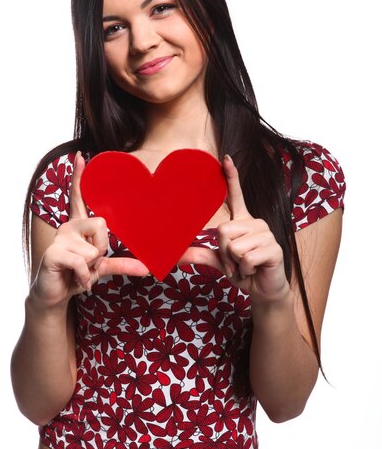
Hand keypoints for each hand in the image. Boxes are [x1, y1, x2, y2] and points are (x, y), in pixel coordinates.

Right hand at [31, 152, 148, 308]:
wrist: (56, 296)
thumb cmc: (79, 275)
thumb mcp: (104, 267)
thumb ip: (125, 264)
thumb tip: (149, 268)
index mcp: (81, 224)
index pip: (80, 196)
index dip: (81, 177)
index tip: (82, 157)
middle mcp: (70, 225)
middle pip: (102, 224)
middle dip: (103, 249)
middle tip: (91, 262)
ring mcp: (60, 237)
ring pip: (95, 248)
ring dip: (93, 267)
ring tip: (80, 271)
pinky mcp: (54, 252)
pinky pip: (83, 262)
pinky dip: (85, 276)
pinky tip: (77, 279)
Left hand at [180, 155, 289, 303]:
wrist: (262, 290)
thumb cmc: (242, 271)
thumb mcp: (218, 261)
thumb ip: (199, 254)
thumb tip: (175, 255)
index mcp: (242, 221)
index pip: (236, 195)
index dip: (231, 177)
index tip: (226, 158)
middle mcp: (255, 223)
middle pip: (223, 230)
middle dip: (223, 252)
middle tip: (234, 262)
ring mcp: (266, 234)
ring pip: (233, 246)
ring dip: (234, 263)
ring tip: (245, 266)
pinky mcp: (273, 248)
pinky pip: (245, 258)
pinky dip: (244, 270)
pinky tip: (254, 270)